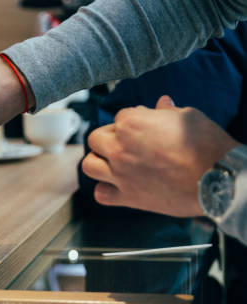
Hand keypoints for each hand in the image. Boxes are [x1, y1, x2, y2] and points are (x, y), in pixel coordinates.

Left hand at [82, 95, 238, 216]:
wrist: (218, 178)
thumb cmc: (206, 144)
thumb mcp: (188, 117)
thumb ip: (166, 111)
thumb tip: (161, 103)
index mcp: (131, 123)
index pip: (120, 117)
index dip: (133, 122)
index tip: (146, 129)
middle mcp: (119, 148)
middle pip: (95, 138)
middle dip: (108, 138)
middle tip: (126, 144)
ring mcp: (120, 174)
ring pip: (89, 165)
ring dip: (98, 162)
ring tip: (113, 163)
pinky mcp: (127, 196)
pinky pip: (100, 194)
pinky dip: (105, 190)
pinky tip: (117, 186)